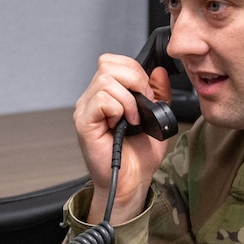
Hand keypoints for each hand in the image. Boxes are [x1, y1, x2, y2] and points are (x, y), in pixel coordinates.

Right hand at [72, 54, 172, 224]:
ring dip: (127, 99)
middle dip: (133, 79)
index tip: (147, 93)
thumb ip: (159, 93)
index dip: (134, 71)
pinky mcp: (84, 123)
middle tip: (141, 104)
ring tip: (132, 119)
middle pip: (107, 64)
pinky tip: (122, 124)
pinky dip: (119, 109)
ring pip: (106, 81)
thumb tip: (159, 72)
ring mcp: (86, 109)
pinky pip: (101, 100)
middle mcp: (93, 98)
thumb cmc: (139, 156)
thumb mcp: (157, 117)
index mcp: (107, 94)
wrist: (132, 181)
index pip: (114, 62)